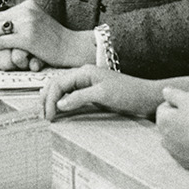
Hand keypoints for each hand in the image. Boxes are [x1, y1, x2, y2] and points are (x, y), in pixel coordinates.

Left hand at [0, 0, 94, 68]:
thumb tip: (6, 25)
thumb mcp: (39, 21)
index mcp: (28, 5)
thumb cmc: (56, 38)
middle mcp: (26, 11)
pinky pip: (3, 40)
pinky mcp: (27, 38)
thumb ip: (23, 20)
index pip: (2, 12)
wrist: (71, 47)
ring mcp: (27, 24)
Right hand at [42, 66, 165, 121]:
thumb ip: (80, 97)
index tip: (48, 117)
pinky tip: (59, 112)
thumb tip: (59, 103)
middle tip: (42, 116)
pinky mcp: (92, 94)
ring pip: (62, 91)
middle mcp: (83, 76)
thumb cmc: (129, 93)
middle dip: (46, 99)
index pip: (58, 84)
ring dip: (52, 101)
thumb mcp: (103, 95)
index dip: (49, 100)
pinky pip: (71, 97)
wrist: (147, 97)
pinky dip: (62, 104)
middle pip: (56, 85)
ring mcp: (87, 85)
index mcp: (84, 72)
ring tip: (46, 114)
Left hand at [155, 87, 188, 169]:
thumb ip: (174, 94)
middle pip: (170, 123)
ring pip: (177, 138)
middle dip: (181, 115)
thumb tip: (165, 91)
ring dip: (185, 131)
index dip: (178, 100)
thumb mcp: (188, 99)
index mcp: (163, 122)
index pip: (164, 107)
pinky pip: (185, 151)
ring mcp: (175, 153)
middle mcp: (165, 139)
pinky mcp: (186, 163)